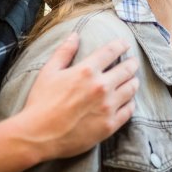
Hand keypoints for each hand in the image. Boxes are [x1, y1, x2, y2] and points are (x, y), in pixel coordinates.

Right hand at [14, 33, 138, 160]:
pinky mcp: (109, 125)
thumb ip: (64, 52)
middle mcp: (101, 87)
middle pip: (127, 69)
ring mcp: (107, 107)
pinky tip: (128, 101)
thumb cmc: (41, 102)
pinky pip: (129, 110)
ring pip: (131, 89)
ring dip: (133, 81)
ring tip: (133, 79)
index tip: (126, 44)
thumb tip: (75, 35)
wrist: (38, 136)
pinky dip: (130, 103)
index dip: (121, 45)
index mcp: (87, 71)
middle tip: (133, 61)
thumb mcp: (49, 71)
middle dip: (132, 62)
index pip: (111, 51)